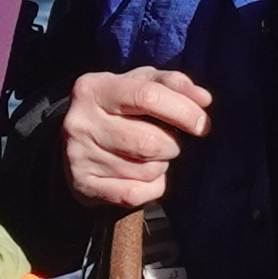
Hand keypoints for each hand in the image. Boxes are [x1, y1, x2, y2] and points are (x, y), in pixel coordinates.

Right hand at [62, 68, 211, 210]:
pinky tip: (143, 176)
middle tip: (168, 141)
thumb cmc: (118, 108)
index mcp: (94, 89)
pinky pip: (135, 194)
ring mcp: (79, 156)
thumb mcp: (139, 84)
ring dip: (161, 165)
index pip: (148, 96)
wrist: (74, 142)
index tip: (202, 123)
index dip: (183, 111)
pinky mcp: (83, 185)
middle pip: (150, 141)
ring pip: (146, 170)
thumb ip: (172, 84)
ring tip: (149, 156)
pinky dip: (151, 188)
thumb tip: (203, 99)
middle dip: (172, 144)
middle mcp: (81, 122)